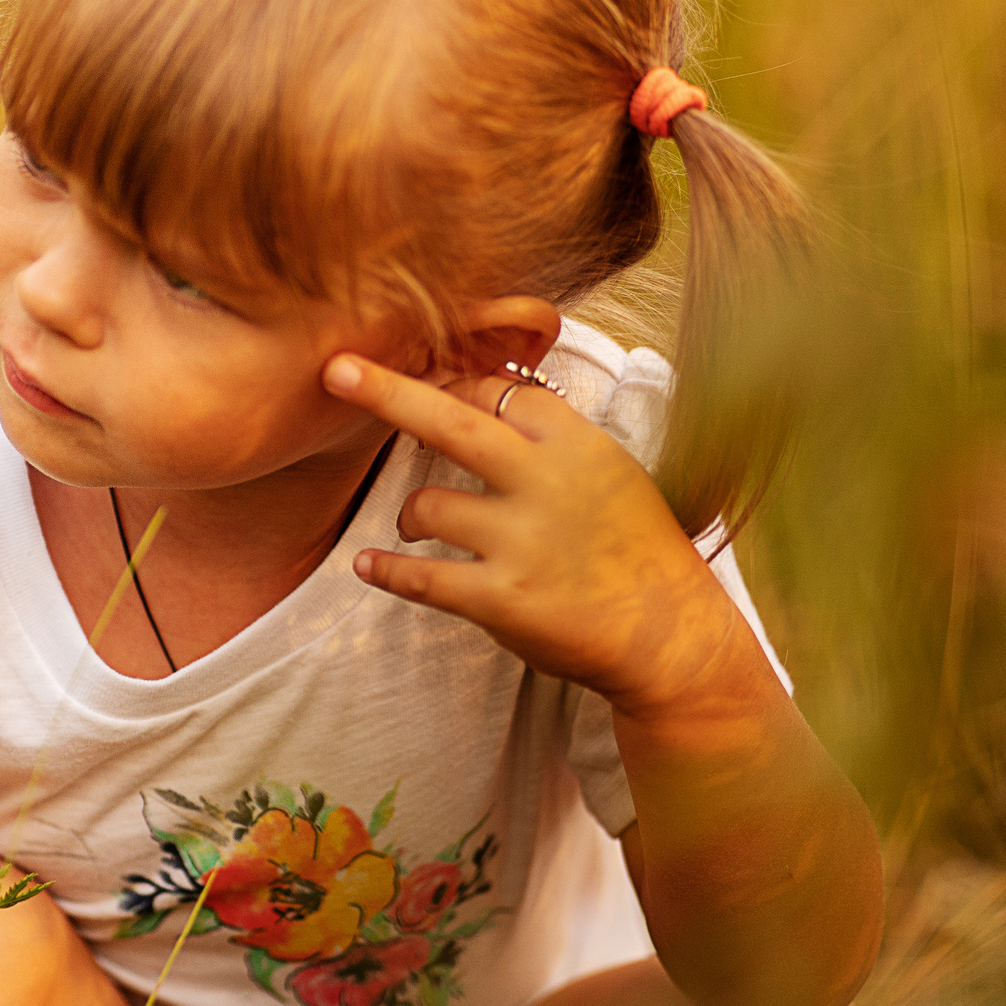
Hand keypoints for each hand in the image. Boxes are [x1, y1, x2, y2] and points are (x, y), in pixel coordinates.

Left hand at [322, 353, 745, 712]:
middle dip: (385, 390)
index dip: (455, 387)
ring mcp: (523, 541)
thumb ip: (551, 437)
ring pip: (427, 505)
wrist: (670, 635)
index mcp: (577, 443)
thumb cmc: (636, 549)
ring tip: (416, 527)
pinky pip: (421, 578)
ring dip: (409, 516)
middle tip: (335, 370)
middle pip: (450, 420)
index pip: (498, 388)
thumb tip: (485, 387)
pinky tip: (367, 564)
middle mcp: (547, 482)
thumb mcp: (611, 471)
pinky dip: (387, 570)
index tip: (427, 389)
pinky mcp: (503, 598)